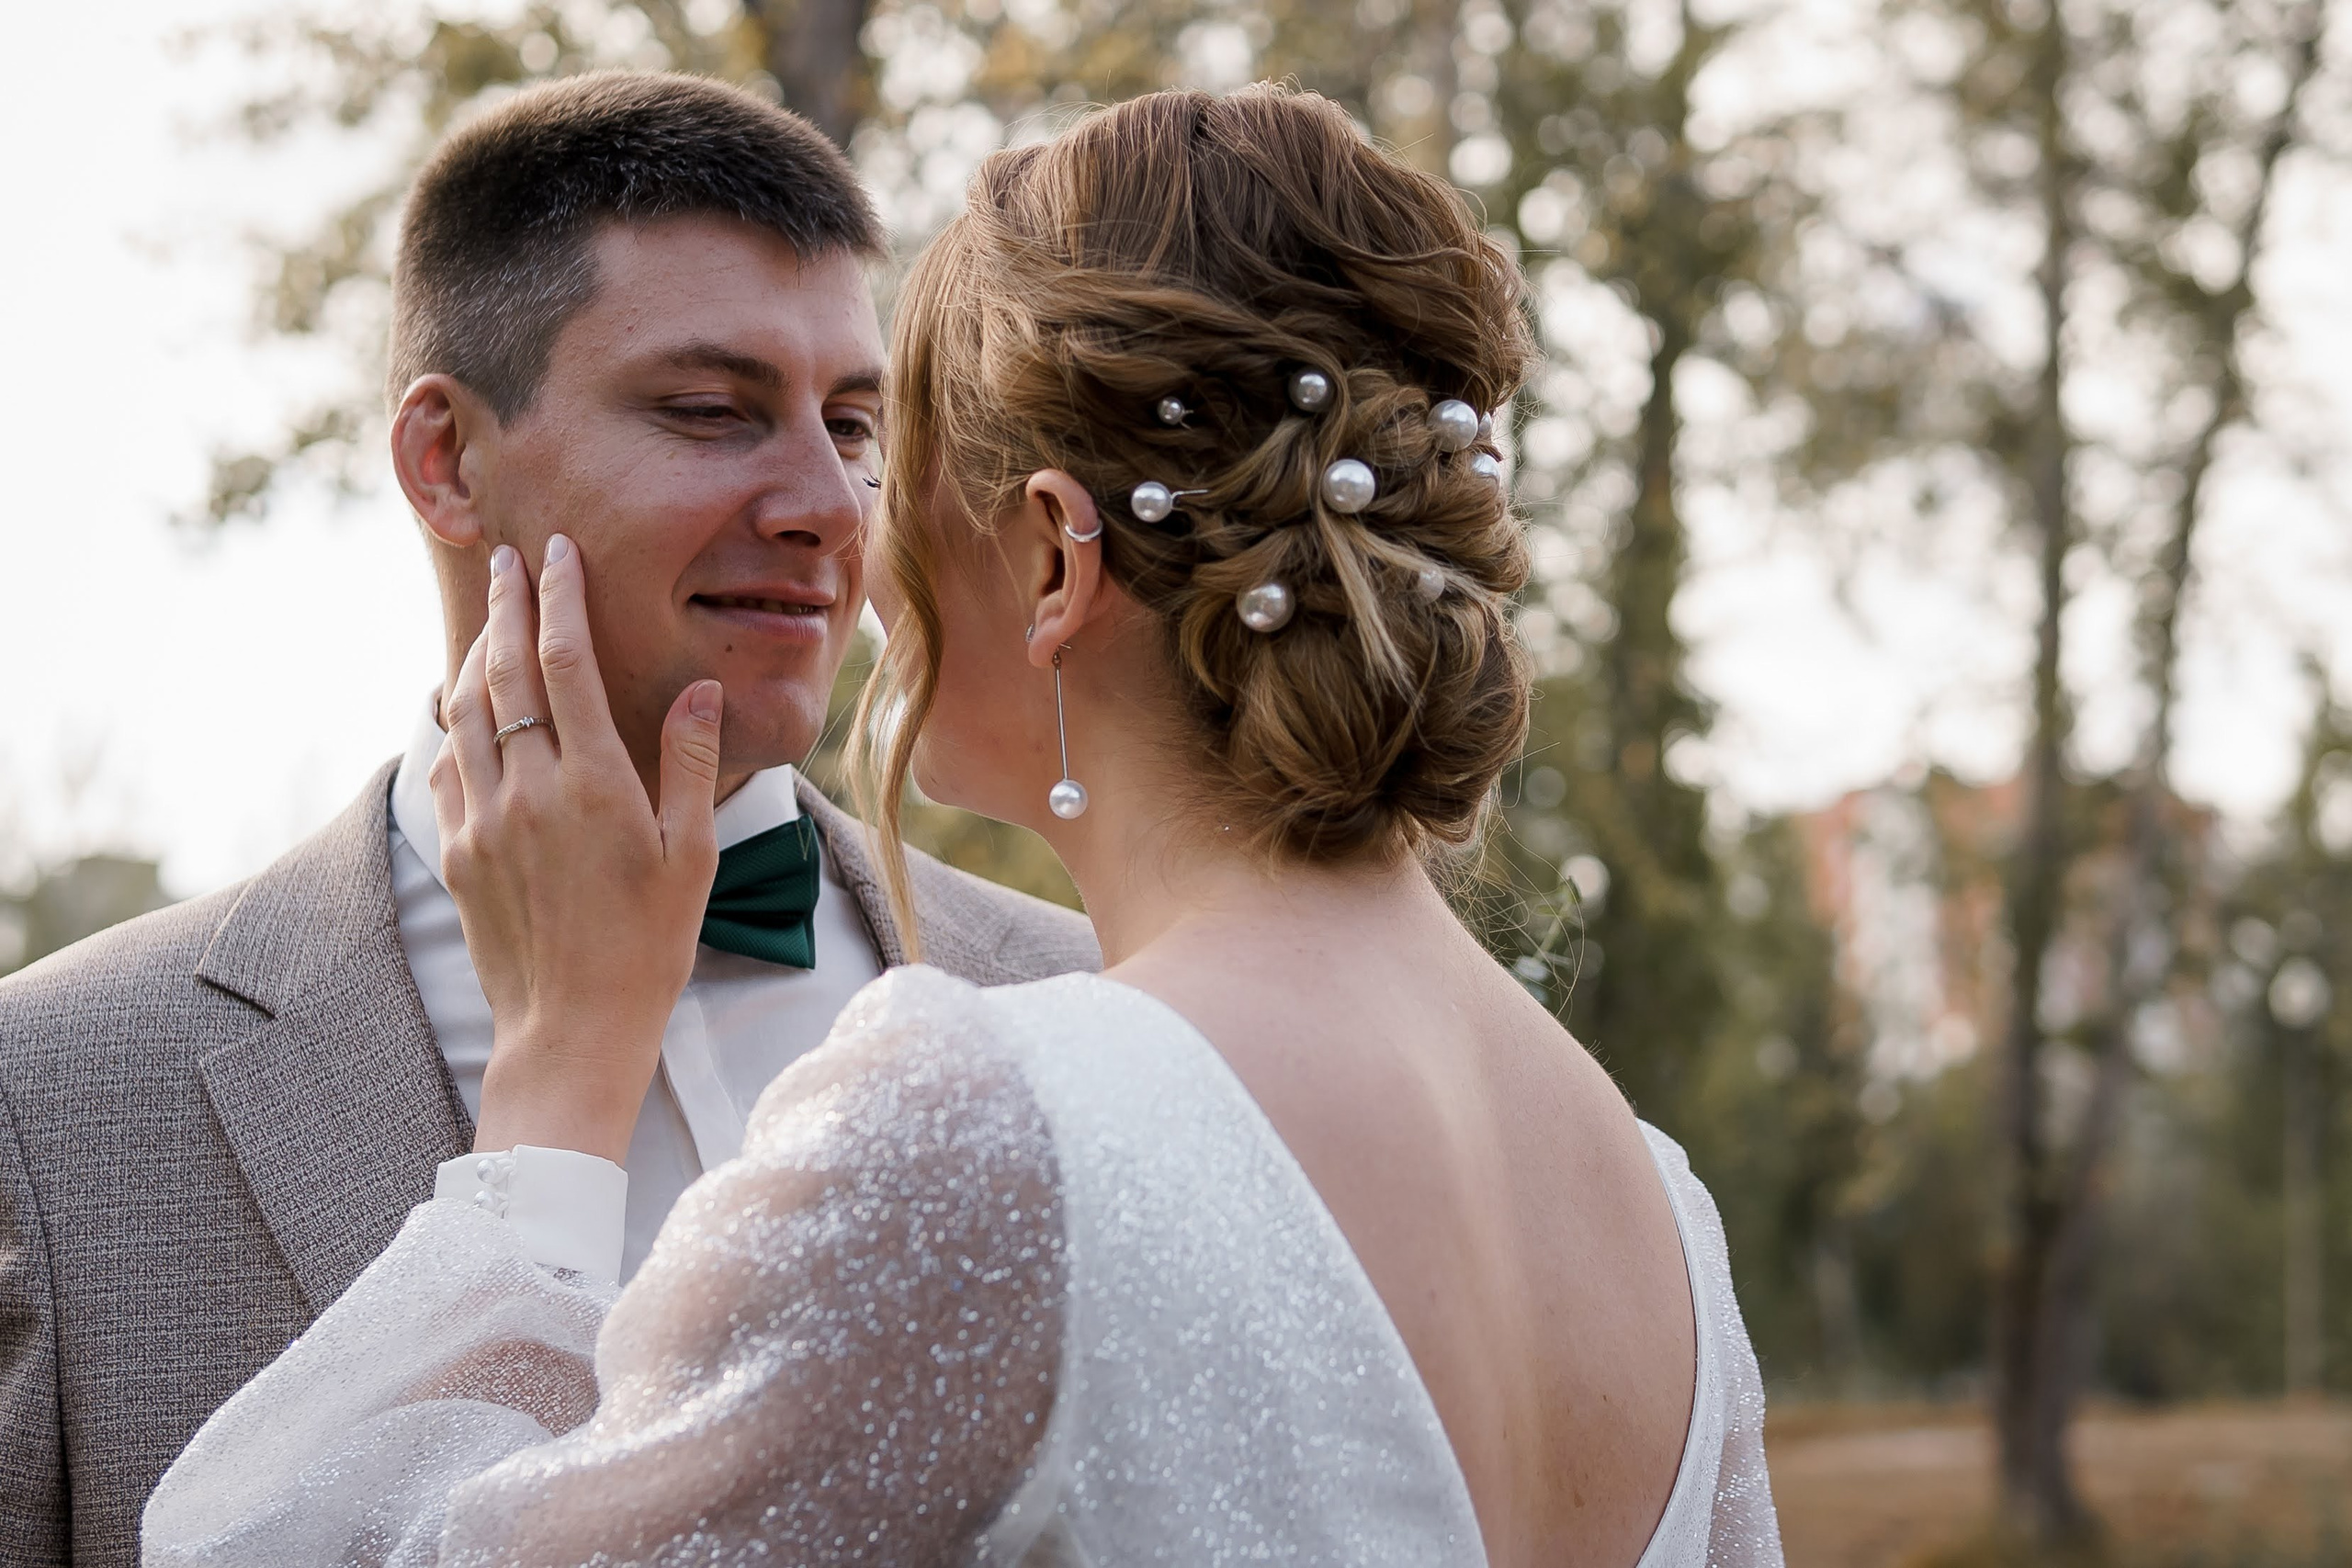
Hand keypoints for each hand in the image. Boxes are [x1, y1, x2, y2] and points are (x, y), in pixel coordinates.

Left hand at [430, 534, 722, 1162]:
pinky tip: (467, 710)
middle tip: (507, 559)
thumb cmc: (650, 945)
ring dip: (475, 655)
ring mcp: (484, 818)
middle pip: (503, 669)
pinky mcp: (458, 850)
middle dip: (506, 605)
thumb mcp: (692, 854)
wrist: (572, 1029)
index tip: (557, 551)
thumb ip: (692, 763)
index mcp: (595, 781)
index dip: (559, 596)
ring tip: (489, 621)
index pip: (565, 660)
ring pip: (464, 710)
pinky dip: (455, 721)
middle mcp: (529, 788)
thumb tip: (698, 689)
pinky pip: (448, 763)